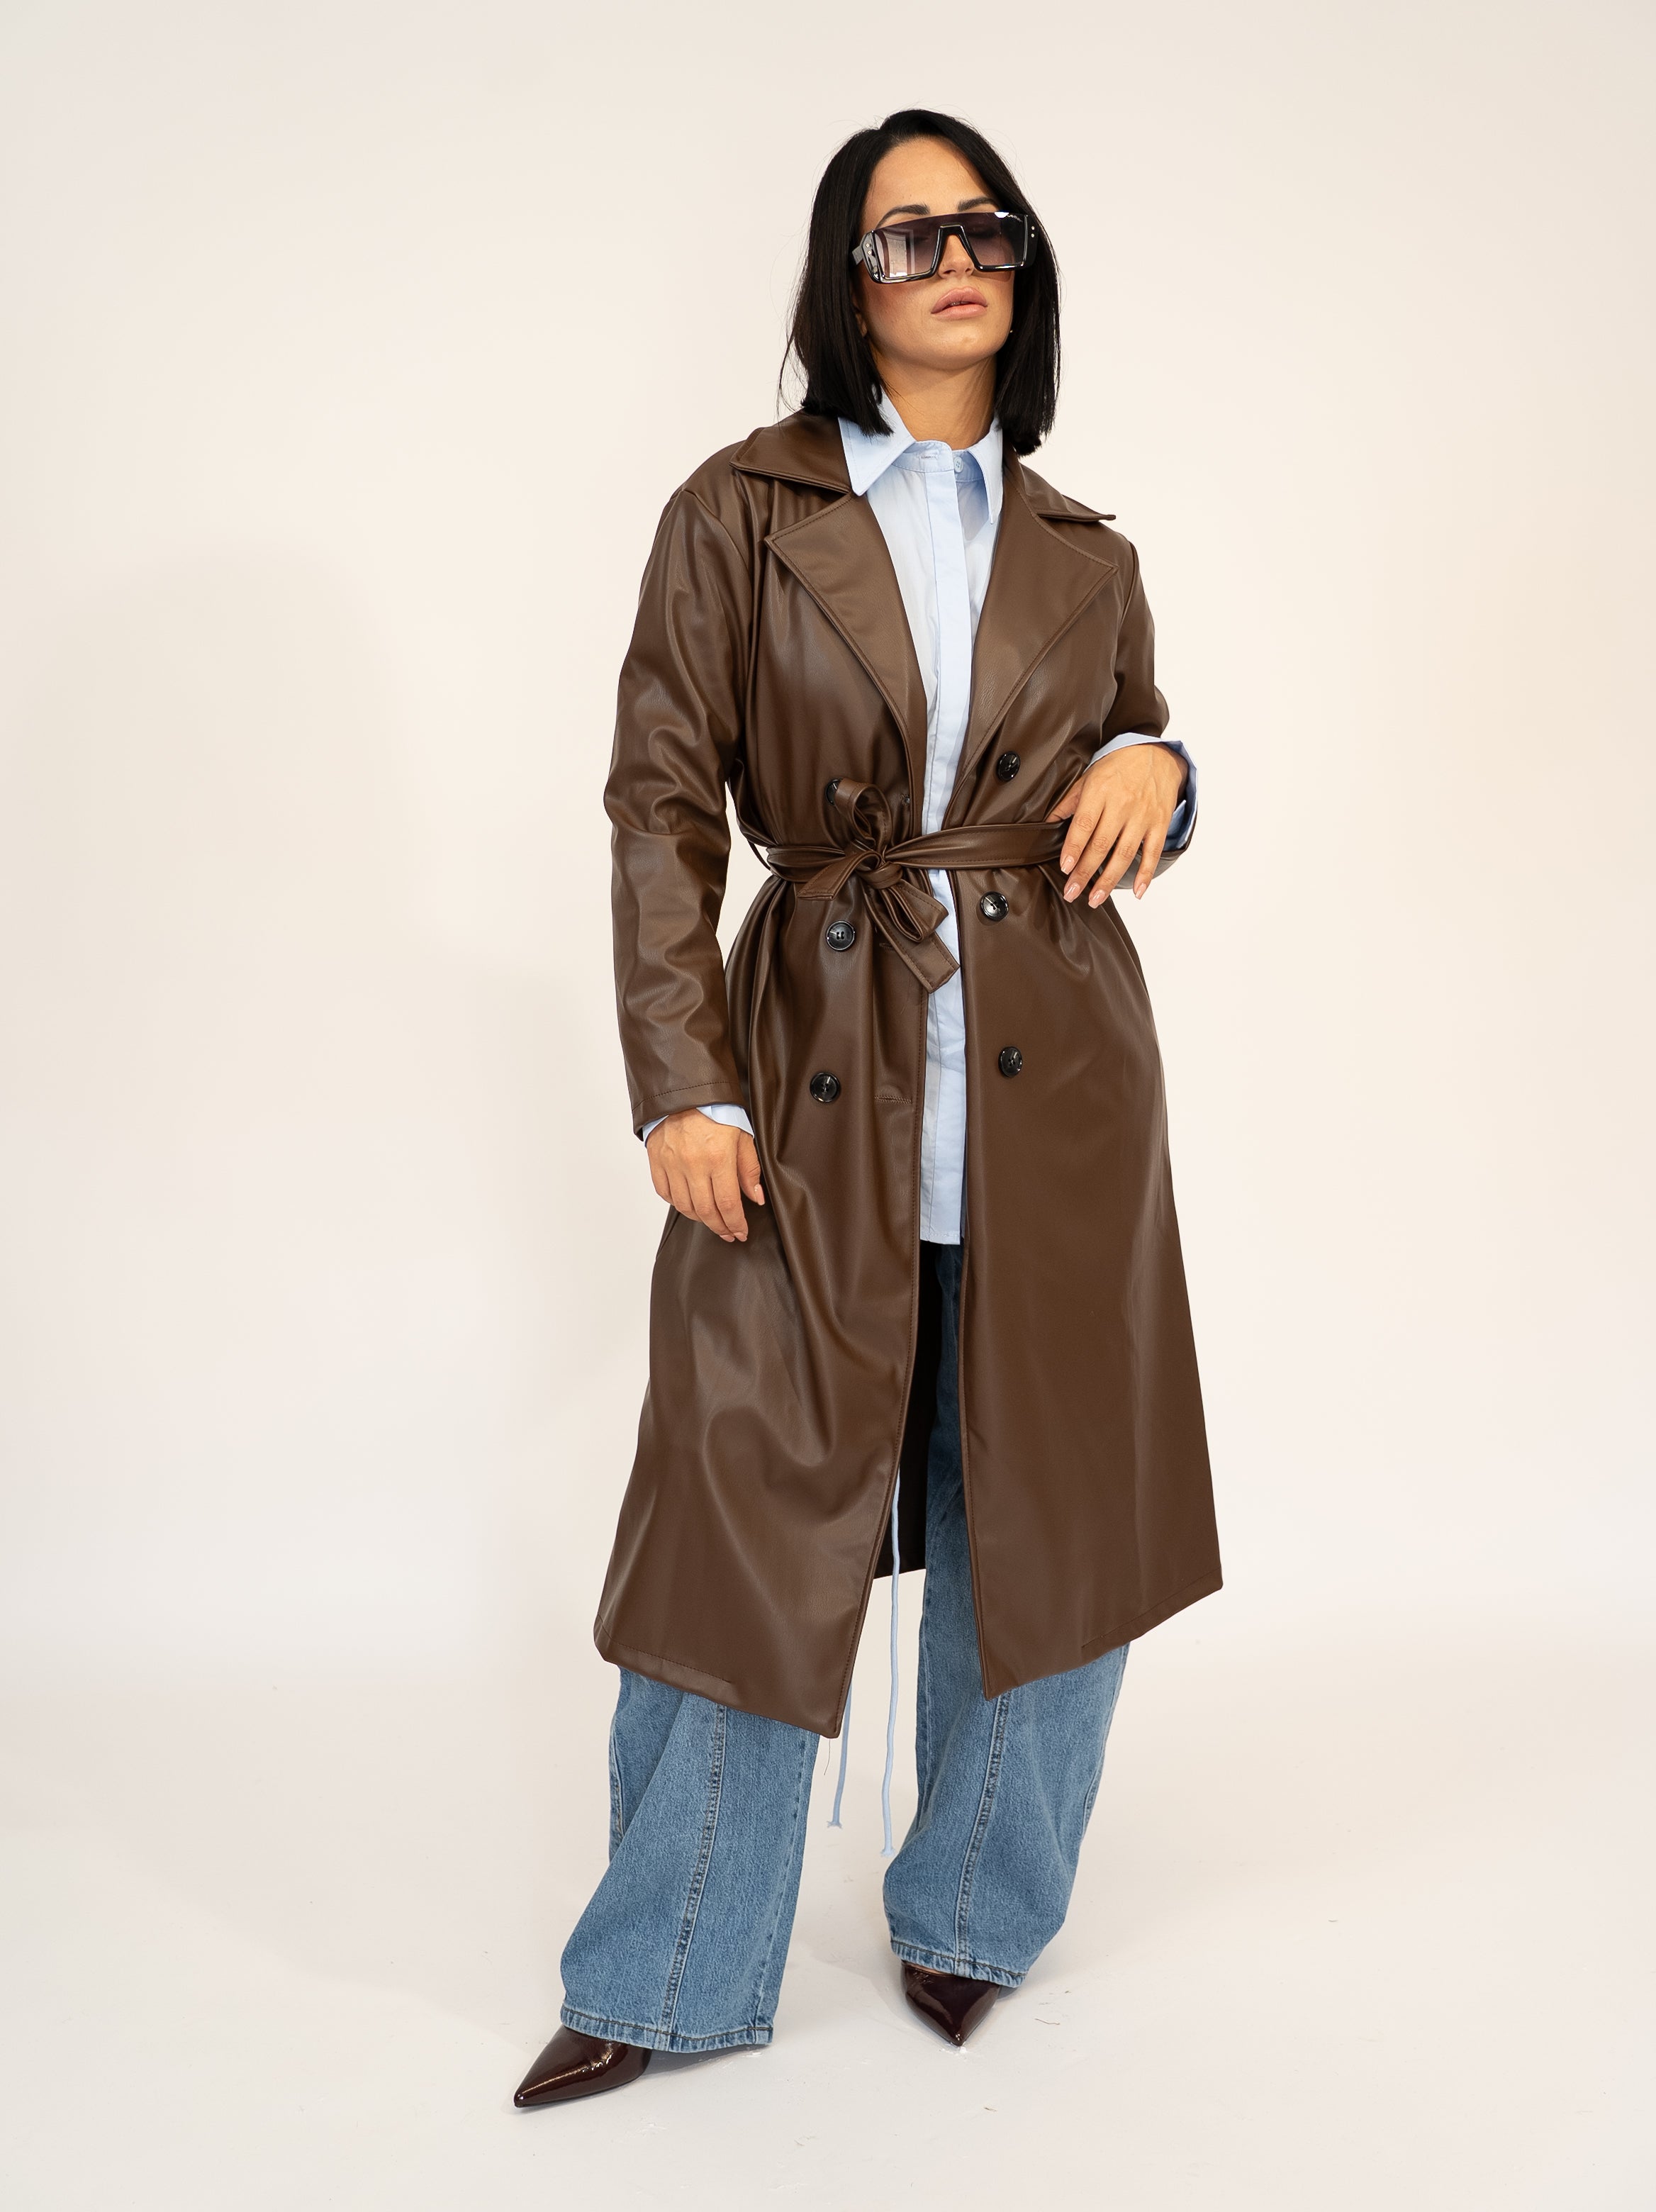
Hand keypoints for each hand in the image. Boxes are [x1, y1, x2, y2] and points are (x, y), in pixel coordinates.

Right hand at [646, 1110, 765, 1242]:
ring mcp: (672, 1164)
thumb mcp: (742, 1136)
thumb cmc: (717, 1110)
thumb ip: (749, 1169)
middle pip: (706, 1211)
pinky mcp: (657, 1161)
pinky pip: (665, 1193)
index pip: (728, 1204)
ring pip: (684, 1207)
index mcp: (718, 1158)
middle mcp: (693, 1165)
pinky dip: (678, 1203)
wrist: (685, 1091)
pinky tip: (689, 1204)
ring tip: (711, 1220)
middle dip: (720, 1227)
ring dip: (700, 1219)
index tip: (740, 1232)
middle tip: (728, 1233)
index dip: (735, 1224)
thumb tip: (756, 1198)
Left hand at [1046, 745, 1185, 904]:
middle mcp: (1122, 805)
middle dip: (1085, 872)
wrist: (1158, 755)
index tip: (1065, 868)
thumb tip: (1047, 823)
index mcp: (1100, 792)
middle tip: (1072, 893)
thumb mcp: (1089, 777)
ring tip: (1095, 898)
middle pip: (1102, 844)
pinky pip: (1153, 852)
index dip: (1074, 848)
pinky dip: (1146, 874)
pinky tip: (1137, 892)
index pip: (1084, 825)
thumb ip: (1069, 802)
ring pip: (1125, 854)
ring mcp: (1143, 816)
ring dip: (1109, 880)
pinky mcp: (1160, 823)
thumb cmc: (1118, 767)